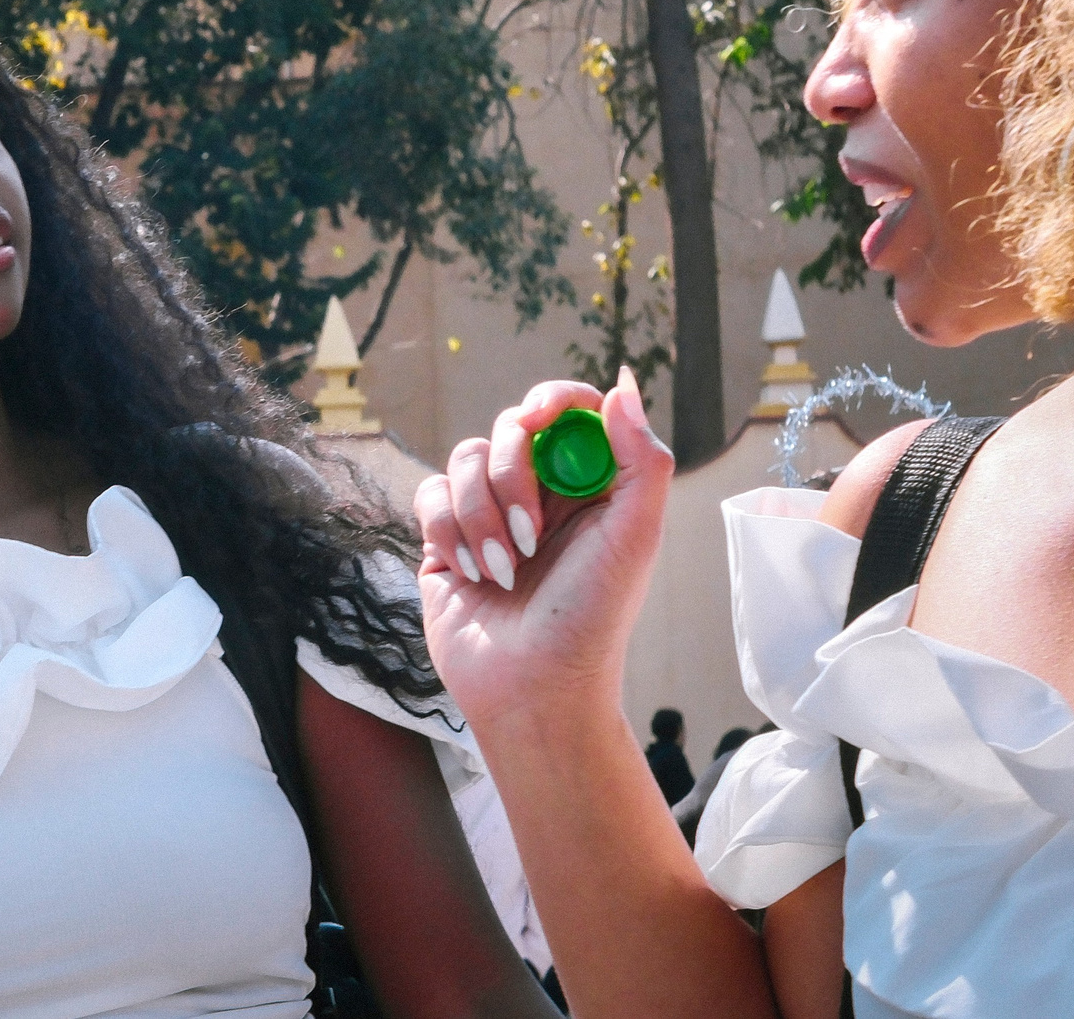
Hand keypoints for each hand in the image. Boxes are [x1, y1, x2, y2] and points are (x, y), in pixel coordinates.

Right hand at [415, 366, 673, 725]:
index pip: (570, 408)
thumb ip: (642, 461)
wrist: (532, 690)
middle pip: (510, 426)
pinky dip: (449, 531)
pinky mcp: (446, 536)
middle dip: (512, 477)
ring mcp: (491, 511)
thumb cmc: (591, 620)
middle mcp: (540, 490)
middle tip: (530, 537)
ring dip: (481, 516)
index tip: (537, 419)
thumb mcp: (635, 539)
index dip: (552, 399)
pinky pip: (431, 494)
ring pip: (465, 458)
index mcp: (590, 483)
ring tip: (503, 571)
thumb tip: (623, 383)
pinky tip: (472, 575)